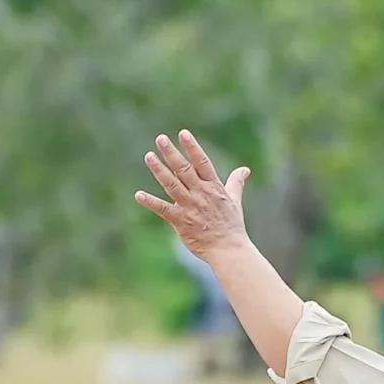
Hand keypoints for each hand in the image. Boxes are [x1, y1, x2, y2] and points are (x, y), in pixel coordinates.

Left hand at [137, 131, 252, 260]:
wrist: (228, 249)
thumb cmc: (232, 226)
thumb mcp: (235, 201)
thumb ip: (236, 183)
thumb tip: (245, 169)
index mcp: (214, 187)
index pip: (202, 163)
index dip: (192, 147)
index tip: (183, 133)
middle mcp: (201, 194)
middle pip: (184, 169)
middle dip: (172, 153)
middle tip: (160, 139)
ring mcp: (190, 207)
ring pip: (172, 185)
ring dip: (159, 170)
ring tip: (149, 156)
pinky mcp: (180, 221)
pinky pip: (163, 210)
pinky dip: (151, 202)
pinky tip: (138, 195)